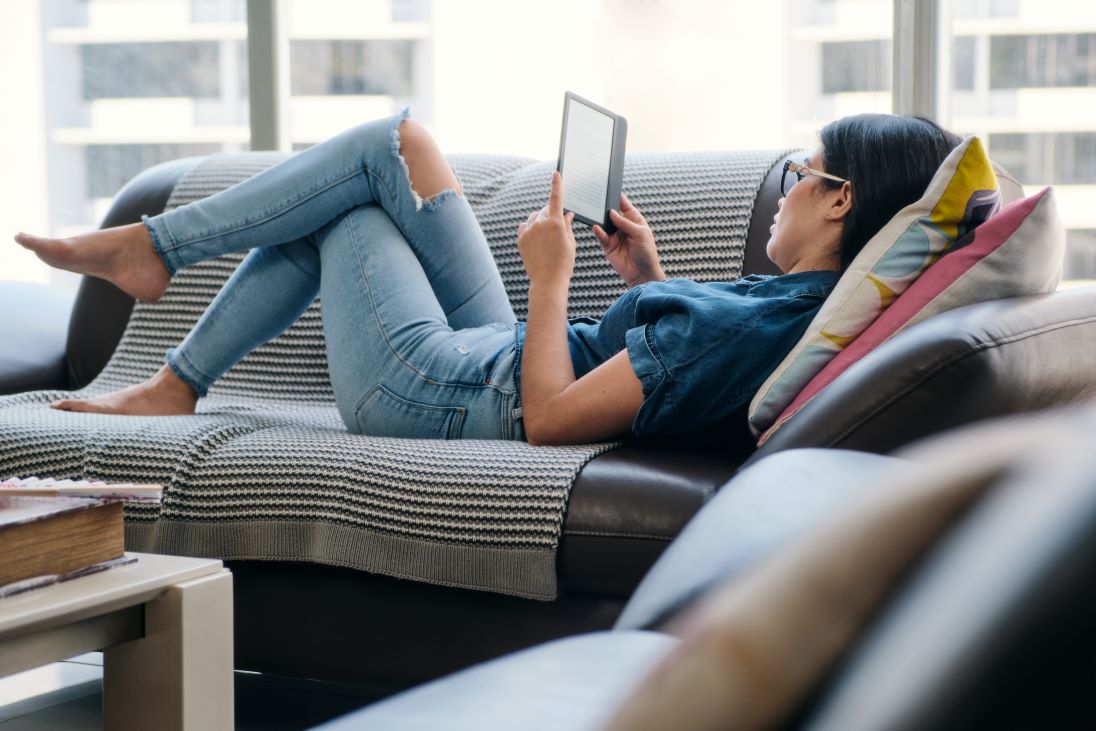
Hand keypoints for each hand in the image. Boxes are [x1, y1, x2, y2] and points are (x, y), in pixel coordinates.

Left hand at [518, 170, 575, 290]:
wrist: (547, 281)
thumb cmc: (563, 263)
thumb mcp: (570, 243)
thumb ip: (568, 225)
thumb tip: (567, 214)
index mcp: (556, 222)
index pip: (556, 198)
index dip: (556, 184)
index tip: (555, 173)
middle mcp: (540, 223)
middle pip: (545, 209)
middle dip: (551, 213)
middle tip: (558, 226)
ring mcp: (528, 231)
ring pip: (534, 217)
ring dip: (540, 220)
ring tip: (547, 236)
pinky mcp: (521, 239)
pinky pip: (525, 226)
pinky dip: (531, 228)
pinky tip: (537, 238)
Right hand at [592, 194, 664, 288]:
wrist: (642, 273)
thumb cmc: (646, 252)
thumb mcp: (640, 234)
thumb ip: (625, 223)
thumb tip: (611, 213)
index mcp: (634, 219)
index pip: (623, 204)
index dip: (617, 196)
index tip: (609, 188)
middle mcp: (622, 225)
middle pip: (611, 212)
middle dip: (605, 207)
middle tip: (597, 200)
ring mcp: (614, 235)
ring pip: (604, 223)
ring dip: (599, 219)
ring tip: (594, 212)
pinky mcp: (607, 245)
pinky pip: (601, 236)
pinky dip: (598, 231)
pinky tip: (596, 227)